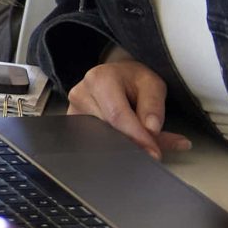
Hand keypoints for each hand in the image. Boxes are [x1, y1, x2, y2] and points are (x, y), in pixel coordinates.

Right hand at [67, 59, 189, 157]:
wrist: (117, 76)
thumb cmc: (133, 79)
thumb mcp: (152, 85)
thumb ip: (154, 106)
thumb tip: (151, 130)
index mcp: (99, 80)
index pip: (117, 115)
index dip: (136, 136)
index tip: (153, 151)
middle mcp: (81, 95)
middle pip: (108, 130)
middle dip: (133, 141)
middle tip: (153, 144)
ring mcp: (74, 111)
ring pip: (102, 139)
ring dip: (125, 142)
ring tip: (138, 134)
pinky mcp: (73, 125)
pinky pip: (96, 141)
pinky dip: (114, 143)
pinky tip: (123, 134)